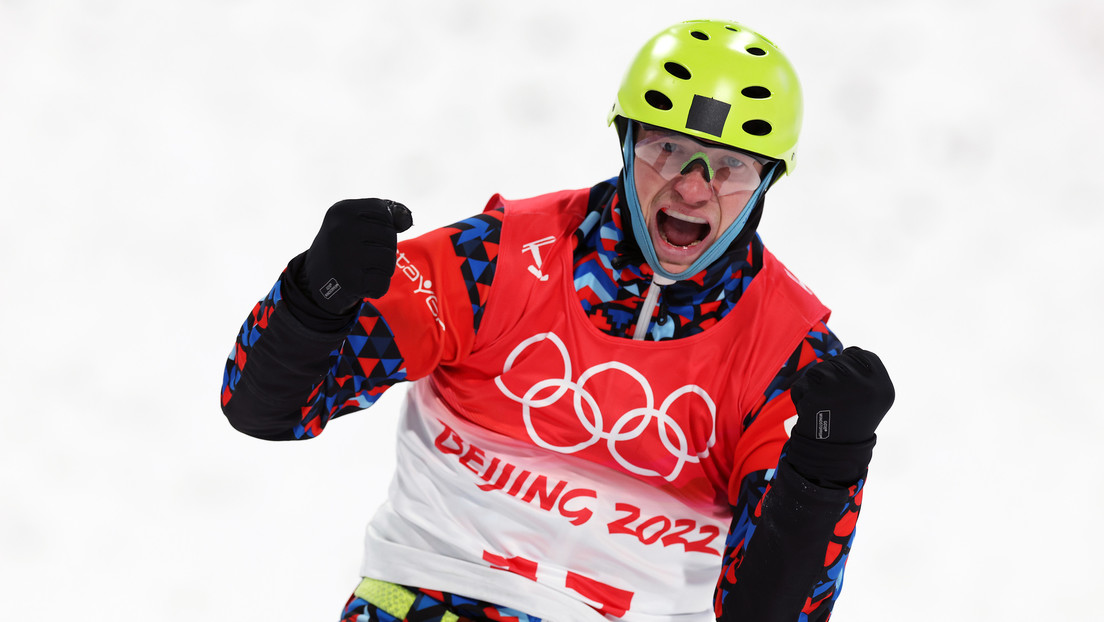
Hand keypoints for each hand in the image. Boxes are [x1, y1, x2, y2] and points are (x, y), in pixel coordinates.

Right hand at [302, 198, 413, 313]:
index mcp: (342, 210)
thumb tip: (407, 219)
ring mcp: (343, 256)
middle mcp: (340, 230)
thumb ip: (385, 215)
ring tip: (361, 268)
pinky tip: (359, 283)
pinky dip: (376, 287)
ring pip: (389, 260)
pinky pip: (382, 283)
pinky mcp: (349, 281)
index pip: (385, 212)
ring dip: (381, 269)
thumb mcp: (356, 221)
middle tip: (362, 256)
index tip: (365, 235)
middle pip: (390, 236)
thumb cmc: (343, 246)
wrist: (313, 280)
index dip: (383, 225)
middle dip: (383, 249)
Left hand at [790, 346, 894, 444]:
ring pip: (817, 370)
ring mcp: (840, 389)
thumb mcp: (874, 396)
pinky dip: (802, 396)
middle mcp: (864, 385)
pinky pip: (801, 384)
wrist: (835, 452)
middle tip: (836, 401)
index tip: (848, 387)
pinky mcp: (816, 397)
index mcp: (882, 385)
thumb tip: (847, 351)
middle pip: (837, 360)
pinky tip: (812, 411)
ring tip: (825, 406)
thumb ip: (865, 371)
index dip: (848, 365)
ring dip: (816, 386)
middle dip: (831, 376)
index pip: (858, 354)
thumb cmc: (852, 420)